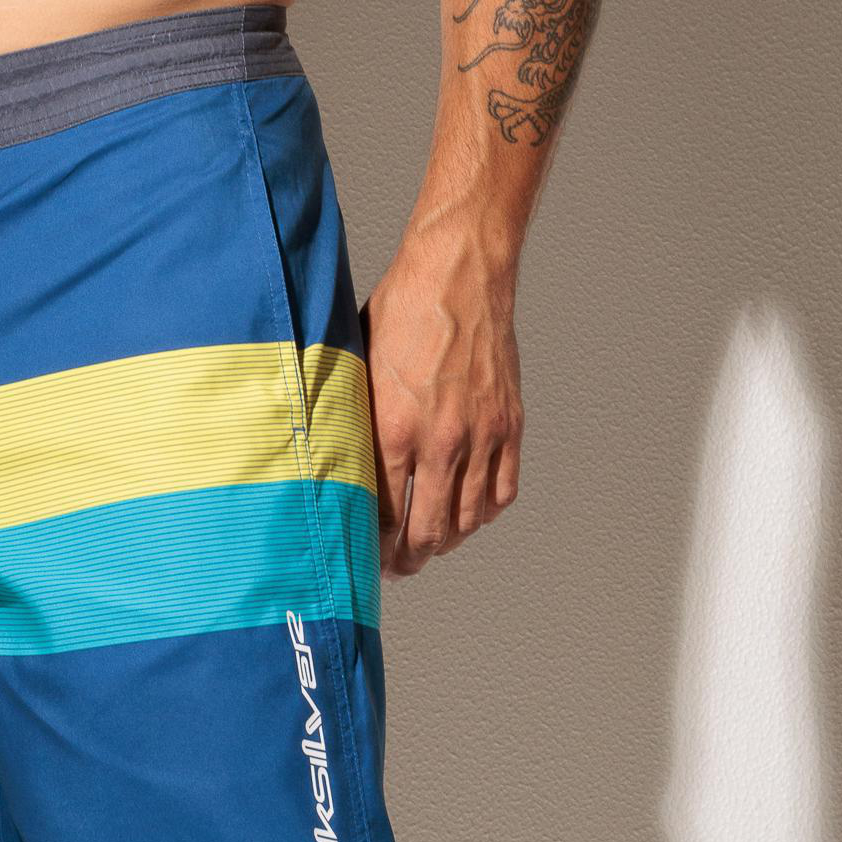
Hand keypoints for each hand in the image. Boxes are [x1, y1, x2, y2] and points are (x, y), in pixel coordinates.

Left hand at [363, 228, 522, 578]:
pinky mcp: (509, 425)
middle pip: (427, 532)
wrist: (460, 273)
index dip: (374, 549)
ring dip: (446, 542)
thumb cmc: (401, 313)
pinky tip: (465, 514)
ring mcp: (481, 436)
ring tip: (430, 545)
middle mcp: (442, 441)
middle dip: (409, 560)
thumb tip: (332, 471)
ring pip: (466, 520)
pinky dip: (483, 514)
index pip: (383, 518)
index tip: (366, 559)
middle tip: (399, 568)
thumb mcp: (357, 370)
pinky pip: (501, 493)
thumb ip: (353, 425)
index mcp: (395, 431)